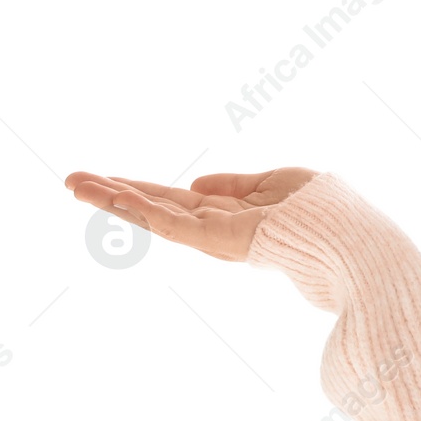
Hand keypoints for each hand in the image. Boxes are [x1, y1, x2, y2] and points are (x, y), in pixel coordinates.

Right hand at [64, 168, 318, 261]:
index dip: (140, 189)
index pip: (174, 201)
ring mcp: (216, 237)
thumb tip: (194, 185)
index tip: (105, 179)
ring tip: (76, 185)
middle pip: (155, 208)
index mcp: (228, 214)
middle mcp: (216, 228)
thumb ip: (235, 186)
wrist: (350, 237)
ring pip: (156, 216)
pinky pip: (176, 225)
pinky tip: (118, 196)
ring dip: (115, 199)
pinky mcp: (222, 241)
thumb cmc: (324, 211)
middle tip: (70, 180)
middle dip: (113, 194)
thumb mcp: (276, 183)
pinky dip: (146, 210)